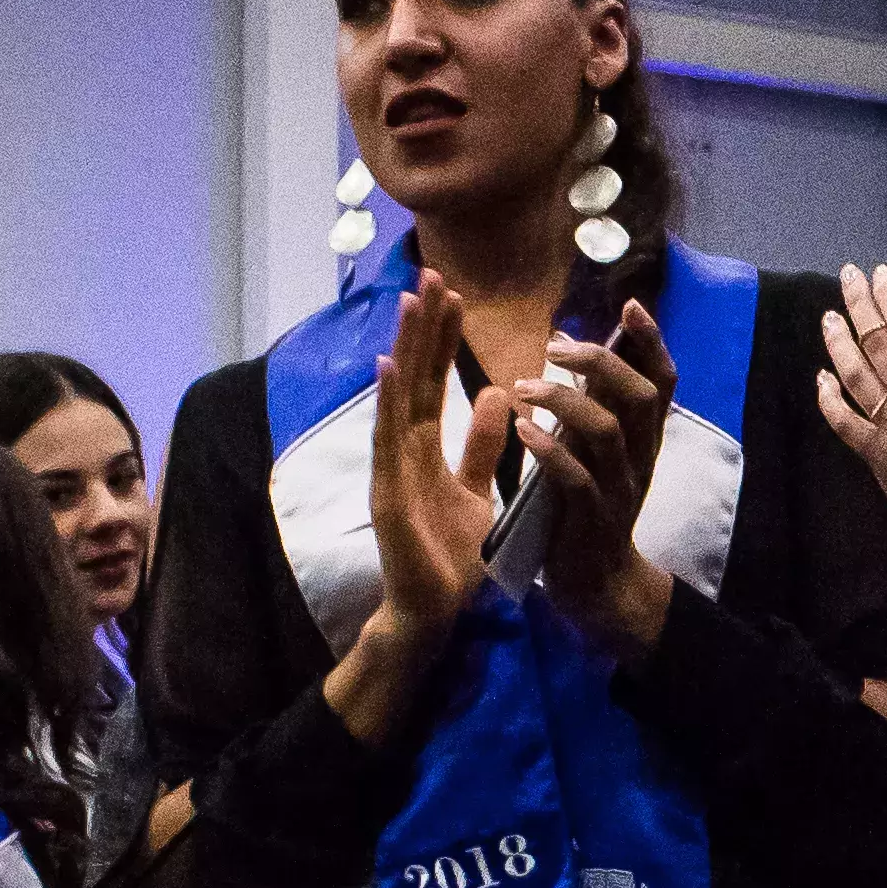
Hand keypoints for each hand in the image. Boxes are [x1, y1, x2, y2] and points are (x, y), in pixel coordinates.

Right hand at [365, 273, 525, 653]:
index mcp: (423, 449)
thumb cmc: (452, 557)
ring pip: (398, 397)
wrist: (434, 612)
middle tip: (433, 275)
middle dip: (423, 327)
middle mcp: (402, 450)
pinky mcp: (387, 492)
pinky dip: (388, 401)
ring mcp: (390, 468)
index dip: (442, 339)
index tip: (453, 293)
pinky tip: (388, 364)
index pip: (434, 382)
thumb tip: (499, 392)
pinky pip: (388, 440)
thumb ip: (484, 445)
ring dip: (403, 347)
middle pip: (414, 377)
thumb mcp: (479, 491)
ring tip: (411, 301)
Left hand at [517, 298, 677, 662]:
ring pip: (606, 431)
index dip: (651, 341)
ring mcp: (619, 488)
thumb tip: (575, 347)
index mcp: (645, 438)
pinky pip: (575, 478)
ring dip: (563, 401)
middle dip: (600, 361)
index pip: (662, 380)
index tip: (629, 304)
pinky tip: (521, 429)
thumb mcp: (598, 450)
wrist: (595, 581)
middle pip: (638, 395)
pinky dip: (549, 450)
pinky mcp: (592, 518)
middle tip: (554, 346)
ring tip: (522, 387)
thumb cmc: (587, 505)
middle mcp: (641, 457)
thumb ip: (593, 405)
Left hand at [816, 265, 886, 568]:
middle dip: (859, 303)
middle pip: (877, 340)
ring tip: (829, 317)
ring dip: (837, 341)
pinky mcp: (880, 457)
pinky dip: (829, 397)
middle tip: (848, 278)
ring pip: (854, 374)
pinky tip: (822, 378)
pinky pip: (844, 422)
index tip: (879, 274)